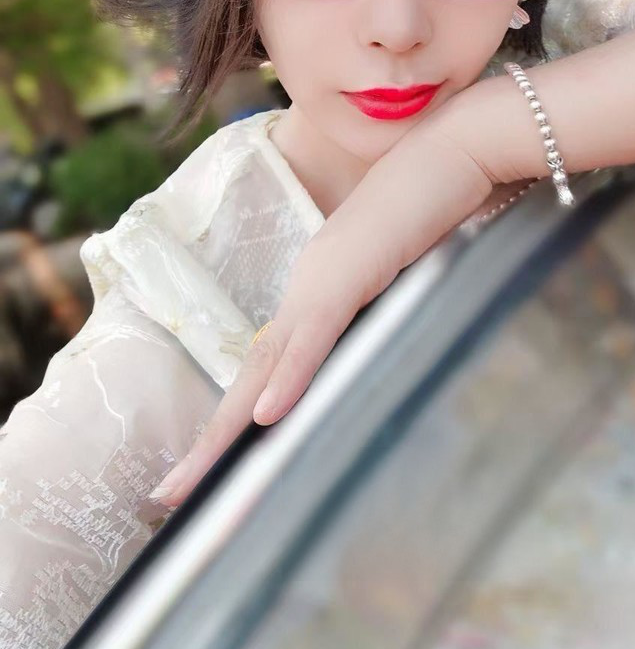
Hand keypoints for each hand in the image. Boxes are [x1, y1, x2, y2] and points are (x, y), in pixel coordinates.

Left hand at [150, 105, 495, 507]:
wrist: (452, 150)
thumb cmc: (434, 211)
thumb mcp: (407, 280)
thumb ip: (386, 316)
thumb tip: (385, 359)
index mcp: (318, 295)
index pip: (272, 368)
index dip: (239, 420)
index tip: (216, 468)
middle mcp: (307, 289)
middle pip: (252, 376)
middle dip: (210, 444)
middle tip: (167, 498)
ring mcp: (323, 279)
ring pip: (268, 363)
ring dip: (227, 428)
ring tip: (190, 482)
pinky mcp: (349, 271)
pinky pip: (314, 331)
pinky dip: (290, 375)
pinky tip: (265, 416)